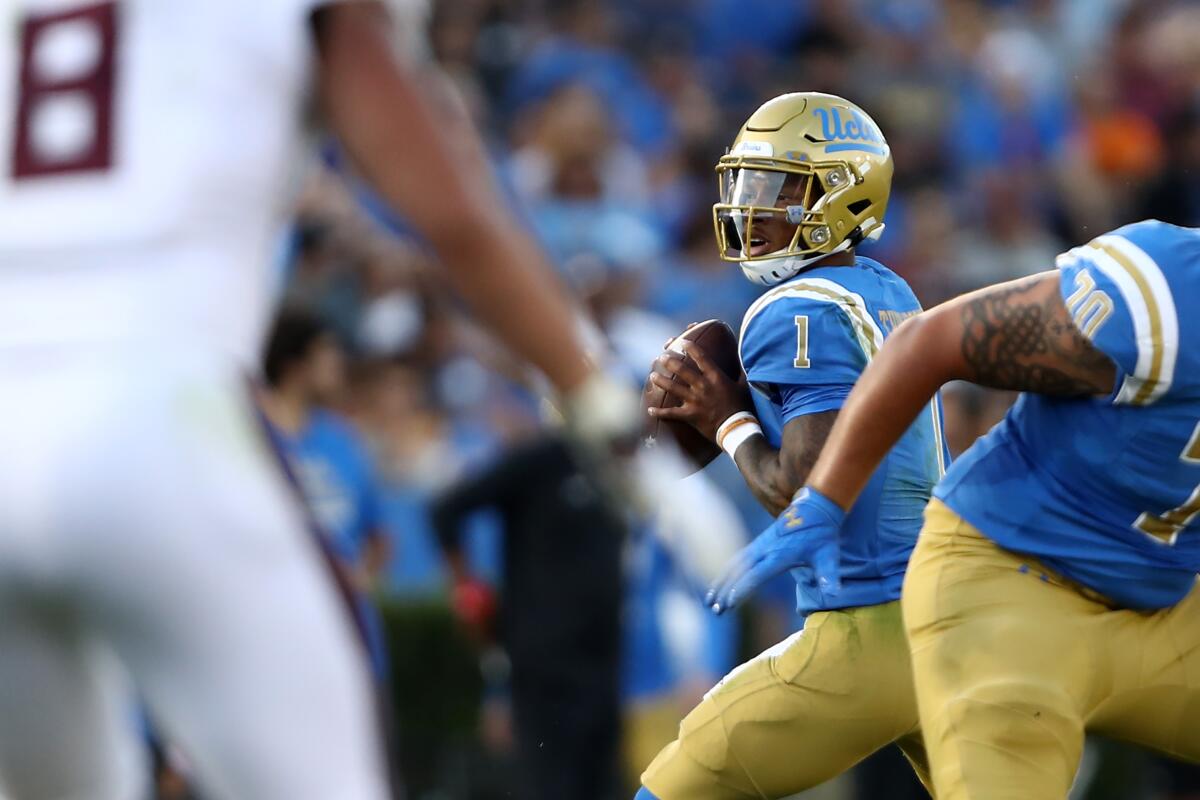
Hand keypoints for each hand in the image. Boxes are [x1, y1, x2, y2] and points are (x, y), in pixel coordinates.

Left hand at [647, 341, 752, 441]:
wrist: (737, 429)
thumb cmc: (742, 407)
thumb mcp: (743, 386)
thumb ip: (741, 371)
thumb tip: (745, 357)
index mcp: (715, 377)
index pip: (701, 357)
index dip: (690, 347)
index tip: (682, 341)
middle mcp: (703, 386)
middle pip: (682, 370)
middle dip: (670, 361)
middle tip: (661, 356)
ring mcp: (694, 401)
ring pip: (673, 388)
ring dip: (661, 381)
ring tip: (652, 375)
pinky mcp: (689, 415)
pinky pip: (671, 413)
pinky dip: (659, 412)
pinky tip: (650, 410)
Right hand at [705, 487, 844, 613]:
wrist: (815, 509)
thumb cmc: (823, 535)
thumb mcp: (829, 555)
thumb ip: (829, 575)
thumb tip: (834, 592)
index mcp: (780, 554)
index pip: (757, 574)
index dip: (742, 588)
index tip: (730, 602)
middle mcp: (765, 549)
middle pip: (739, 571)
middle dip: (725, 590)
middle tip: (715, 609)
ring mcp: (759, 545)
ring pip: (733, 565)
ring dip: (719, 582)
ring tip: (708, 600)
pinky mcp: (757, 544)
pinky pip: (736, 560)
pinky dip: (724, 572)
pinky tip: (716, 584)